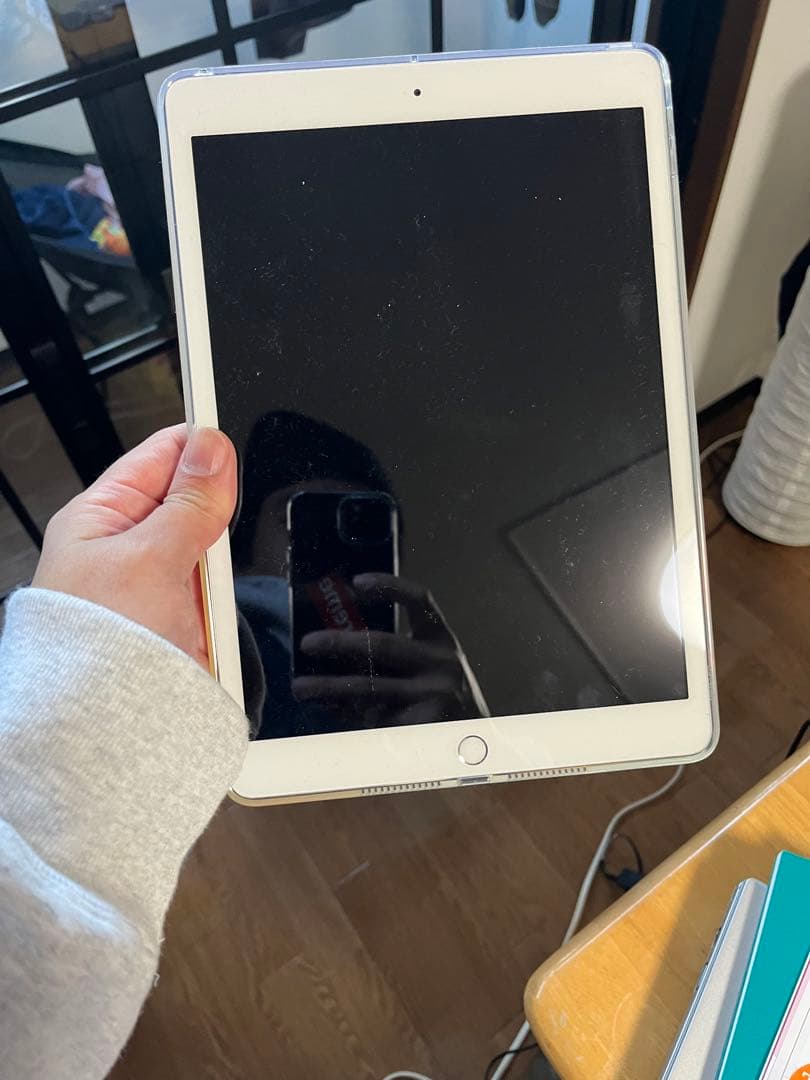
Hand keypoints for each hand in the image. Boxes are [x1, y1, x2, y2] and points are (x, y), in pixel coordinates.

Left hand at [32, 425, 236, 667]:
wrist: (106, 730)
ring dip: (219, 565)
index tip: (236, 440)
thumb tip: (213, 448)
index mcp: (102, 516)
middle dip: (216, 514)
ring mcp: (157, 583)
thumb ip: (189, 503)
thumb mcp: (149, 559)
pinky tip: (213, 612)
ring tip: (200, 591)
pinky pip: (218, 589)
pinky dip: (224, 599)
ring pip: (212, 547)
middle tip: (210, 538)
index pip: (160, 455)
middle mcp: (127, 546)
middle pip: (193, 501)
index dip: (200, 446)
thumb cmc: (93, 648)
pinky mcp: (182, 617)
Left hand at [292, 573, 474, 725]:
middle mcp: (443, 663)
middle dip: (339, 642)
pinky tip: (328, 711)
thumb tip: (337, 640)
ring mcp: (434, 696)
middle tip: (307, 643)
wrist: (478, 740)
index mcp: (443, 639)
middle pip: (382, 644)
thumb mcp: (432, 665)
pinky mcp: (422, 727)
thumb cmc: (442, 695)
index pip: (421, 600)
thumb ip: (399, 652)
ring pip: (369, 688)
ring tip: (300, 687)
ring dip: (328, 687)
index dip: (390, 586)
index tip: (357, 582)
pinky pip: (374, 718)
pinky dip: (347, 714)